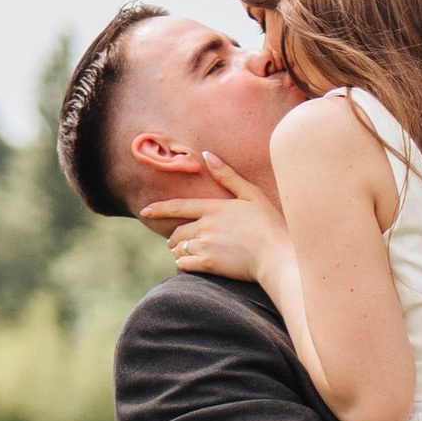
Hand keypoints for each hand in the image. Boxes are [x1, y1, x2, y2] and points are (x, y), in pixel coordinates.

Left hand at [143, 153, 286, 284]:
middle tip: (176, 242)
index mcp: (213, 207)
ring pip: (179, 249)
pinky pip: (184, 265)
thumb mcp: (252, 195)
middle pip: (177, 232)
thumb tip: (207, 155)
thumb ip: (228, 176)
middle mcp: (205, 225)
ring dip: (180, 251)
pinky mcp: (208, 264)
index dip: (159, 209)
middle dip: (174, 237)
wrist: (277, 256)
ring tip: (187, 253)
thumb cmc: (270, 225)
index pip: (178, 207)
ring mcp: (205, 245)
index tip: (144, 212)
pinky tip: (192, 264)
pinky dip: (184, 264)